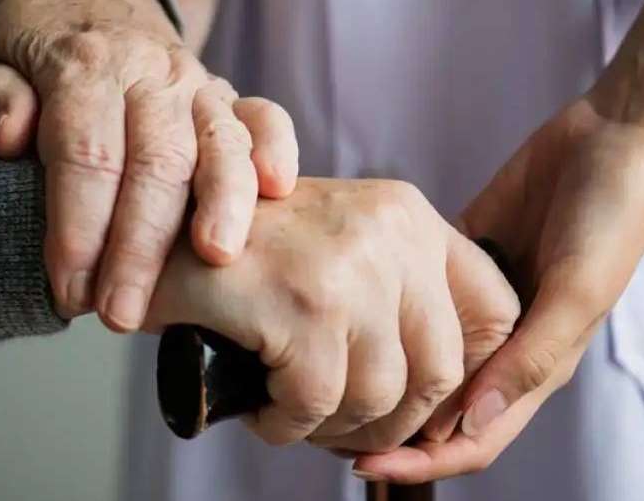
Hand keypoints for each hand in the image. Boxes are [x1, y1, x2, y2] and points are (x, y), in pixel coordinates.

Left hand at [0, 0, 298, 329]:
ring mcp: (195, 83)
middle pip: (156, 161)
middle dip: (142, 244)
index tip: (69, 290)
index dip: (79, 228)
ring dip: (222, 203)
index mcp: (84, 65)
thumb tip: (13, 136)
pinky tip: (278, 189)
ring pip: (219, 142)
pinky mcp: (226, 96)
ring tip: (216, 259)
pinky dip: (275, 148)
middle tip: (121, 313)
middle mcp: (148, 71)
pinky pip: (264, 116)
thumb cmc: (27, 44)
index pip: (86, 154)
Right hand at [143, 178, 519, 449]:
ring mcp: (349, 267)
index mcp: (408, 215)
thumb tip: (453, 395)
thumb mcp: (340, 248)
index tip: (423, 406)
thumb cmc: (243, 252)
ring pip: (379, 397)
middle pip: (440, 372)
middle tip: (343, 429)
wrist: (150, 230)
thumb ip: (401, 294)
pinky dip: (286, 426)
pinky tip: (262, 408)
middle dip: (393, 422)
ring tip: (292, 413)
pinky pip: (315, 405)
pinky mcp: (302, 304)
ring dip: (332, 427)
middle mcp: (391, 232)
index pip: (494, 311)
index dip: (469, 376)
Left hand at [353, 95, 643, 482]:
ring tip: (329, 370)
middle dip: (389, 426)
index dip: (422, 462)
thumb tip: (473, 420)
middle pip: (439, 406)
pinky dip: (388, 306)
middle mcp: (504, 341)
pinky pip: (419, 292)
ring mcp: (481, 299)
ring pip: (423, 354)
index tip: (362, 467)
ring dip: (385, 369)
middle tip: (326, 425)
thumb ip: (530, 357)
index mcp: (537, 364)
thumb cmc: (612, 218)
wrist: (616, 137)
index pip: (473, 437)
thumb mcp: (577, 291)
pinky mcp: (465, 254)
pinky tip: (350, 305)